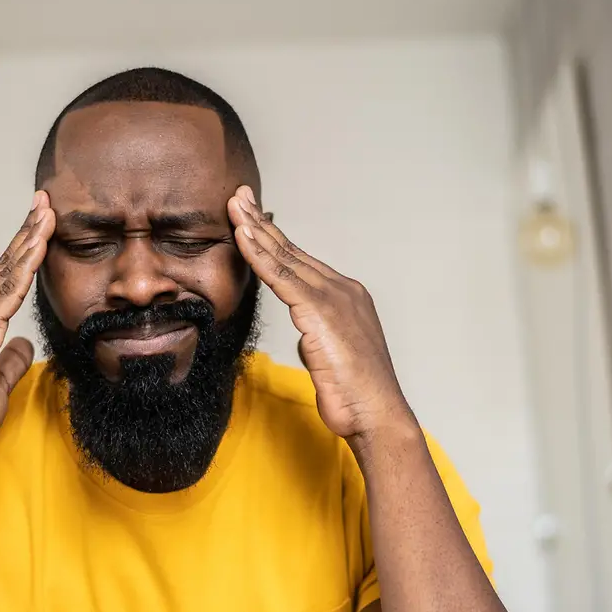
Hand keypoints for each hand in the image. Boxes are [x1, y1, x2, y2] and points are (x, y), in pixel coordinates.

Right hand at [0, 192, 52, 456]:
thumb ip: (9, 359)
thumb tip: (24, 344)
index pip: (0, 278)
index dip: (21, 250)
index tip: (39, 225)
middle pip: (2, 264)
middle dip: (25, 231)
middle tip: (44, 201)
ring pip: (5, 271)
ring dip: (28, 239)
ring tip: (46, 212)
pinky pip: (7, 291)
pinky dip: (24, 266)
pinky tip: (39, 246)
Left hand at [227, 186, 412, 443]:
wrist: (376, 416)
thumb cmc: (355, 396)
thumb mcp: (331, 358)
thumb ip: (316, 338)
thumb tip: (305, 336)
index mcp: (346, 297)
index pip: (301, 262)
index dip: (274, 238)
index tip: (252, 218)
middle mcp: (342, 290)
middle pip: (291, 250)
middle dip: (262, 221)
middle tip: (239, 195)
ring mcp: (334, 298)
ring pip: (285, 257)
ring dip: (256, 229)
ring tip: (234, 206)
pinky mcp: (321, 312)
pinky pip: (282, 277)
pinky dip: (260, 255)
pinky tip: (243, 236)